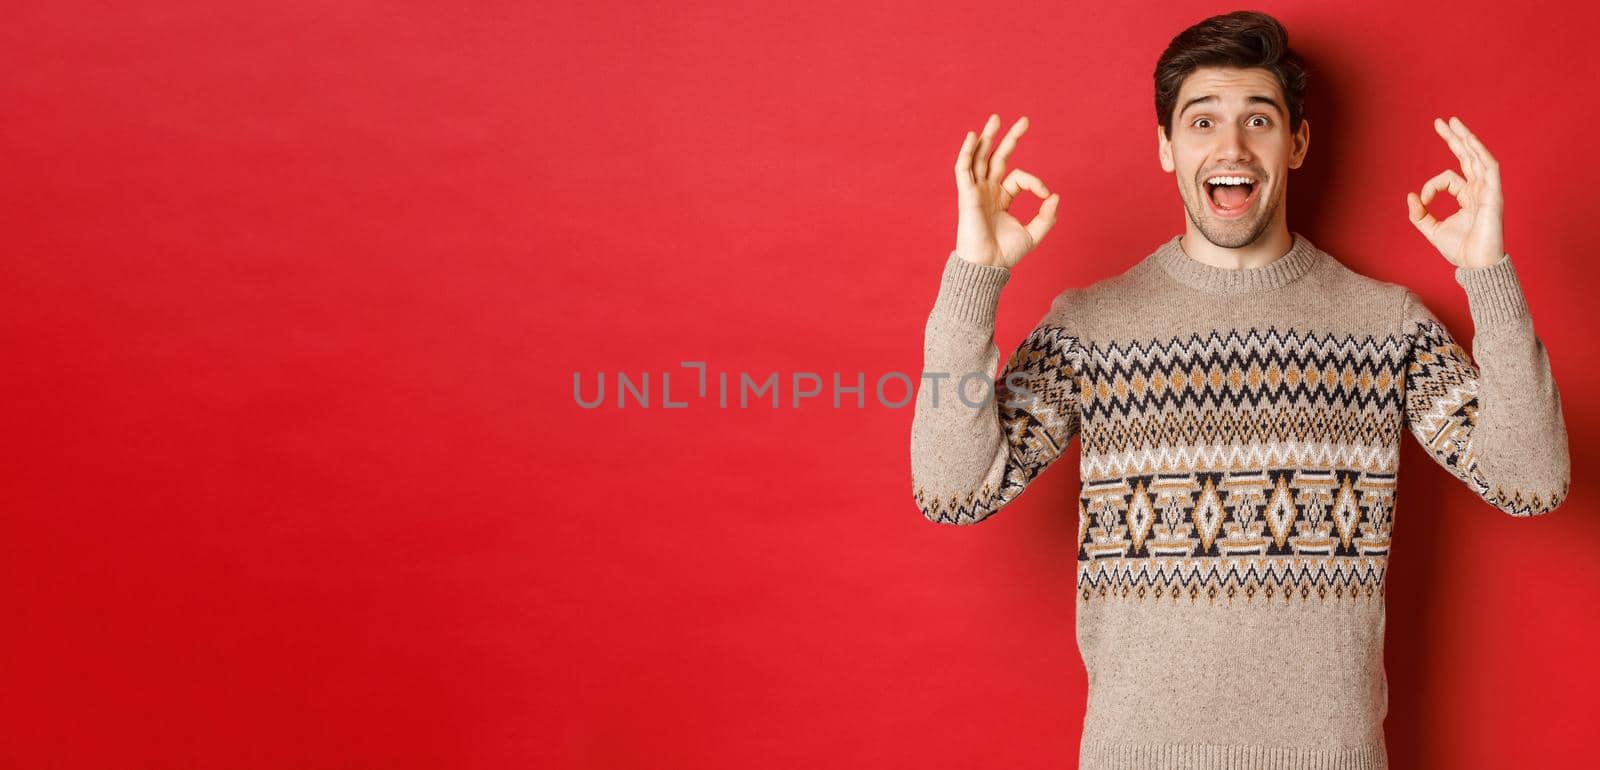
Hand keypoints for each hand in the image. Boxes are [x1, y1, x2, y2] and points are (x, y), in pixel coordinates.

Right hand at [952, 113, 1059, 268]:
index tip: (1046, 196)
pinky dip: (966, 152)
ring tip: (996, 118)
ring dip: (987, 138)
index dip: (1036, 182)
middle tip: (1026, 120)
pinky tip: (973, 136)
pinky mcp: (966, 194)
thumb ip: (1047, 217)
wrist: (987, 266)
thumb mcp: (1033, 234)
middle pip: (997, 157)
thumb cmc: (1006, 253)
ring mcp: (976, 191)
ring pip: (980, 158)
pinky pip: (963, 169)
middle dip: (1010, 138)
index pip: (1019, 177)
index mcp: (1001, 198)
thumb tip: (1055, 196)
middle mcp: (988, 191)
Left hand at [1405, 116, 1505, 269]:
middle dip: (1454, 138)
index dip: (1430, 186)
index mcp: (1467, 196)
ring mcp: (1488, 190)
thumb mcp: (1431, 230)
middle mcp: (1479, 189)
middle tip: (1442, 121)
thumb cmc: (1459, 249)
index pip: (1447, 178)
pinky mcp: (1494, 194)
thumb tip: (1410, 196)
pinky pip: (1489, 168)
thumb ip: (1419, 214)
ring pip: (1478, 157)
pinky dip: (1480, 153)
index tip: (1422, 200)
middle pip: (1467, 157)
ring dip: (1466, 138)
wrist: (1476, 265)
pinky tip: (1470, 140)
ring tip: (1453, 122)